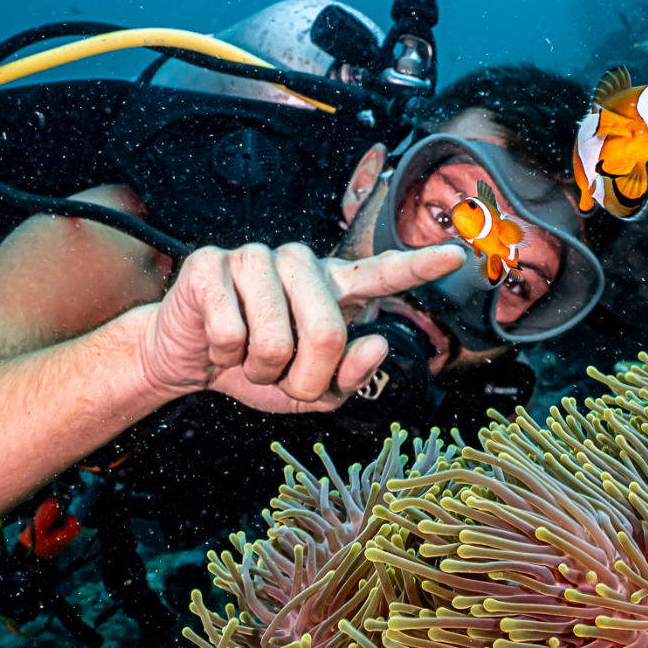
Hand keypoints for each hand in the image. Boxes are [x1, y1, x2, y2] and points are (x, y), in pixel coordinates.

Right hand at [137, 241, 464, 413]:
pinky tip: (217, 341)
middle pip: (327, 335)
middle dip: (302, 379)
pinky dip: (222, 357)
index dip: (420, 266)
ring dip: (258, 371)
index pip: (384, 273)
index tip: (457, 256)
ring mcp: (256, 257)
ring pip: (273, 341)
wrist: (190, 358)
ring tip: (245, 355)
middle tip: (280, 375)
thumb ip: (349, 378)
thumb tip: (376, 346)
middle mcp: (301, 261)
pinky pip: (229, 334)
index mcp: (333, 286)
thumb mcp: (312, 391)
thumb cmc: (258, 368)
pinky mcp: (212, 264)